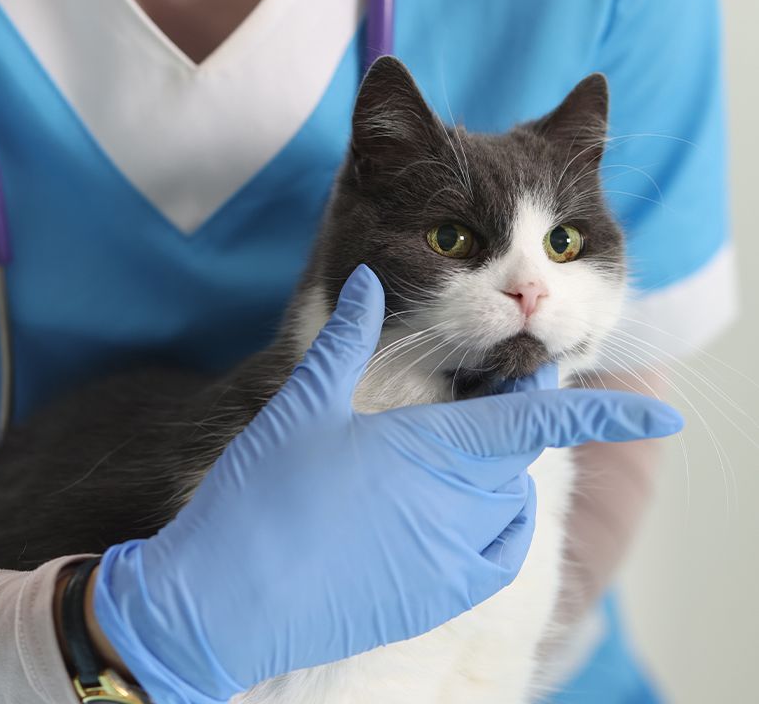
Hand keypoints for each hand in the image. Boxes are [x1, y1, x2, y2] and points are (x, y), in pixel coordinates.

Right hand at [91, 266, 682, 703]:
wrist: (225, 604)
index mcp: (430, 451)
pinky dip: (492, 524)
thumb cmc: (262, 497)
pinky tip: (451, 510)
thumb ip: (346, 339)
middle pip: (517, 458)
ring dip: (499, 474)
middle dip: (515, 421)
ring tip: (453, 452)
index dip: (599, 416)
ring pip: (509, 507)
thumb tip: (371, 282)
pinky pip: (492, 555)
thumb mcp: (300, 408)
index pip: (534, 425)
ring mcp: (450, 561)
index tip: (662, 413)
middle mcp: (456, 508)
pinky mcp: (435, 599)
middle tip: (483, 392)